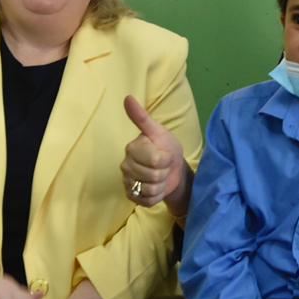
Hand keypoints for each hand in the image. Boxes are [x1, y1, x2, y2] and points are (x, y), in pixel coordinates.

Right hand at [121, 95, 189, 213]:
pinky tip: (157, 187)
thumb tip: (127, 97)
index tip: (166, 153)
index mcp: (132, 148)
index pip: (155, 160)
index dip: (167, 159)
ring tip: (161, 176)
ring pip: (151, 189)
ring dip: (162, 184)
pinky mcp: (132, 196)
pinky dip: (158, 196)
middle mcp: (125, 165)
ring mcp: (127, 182)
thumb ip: (142, 117)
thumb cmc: (166, 148)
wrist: (173, 169)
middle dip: (165, 172)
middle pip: (153, 175)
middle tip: (164, 166)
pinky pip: (148, 201)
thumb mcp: (158, 131)